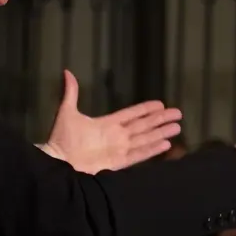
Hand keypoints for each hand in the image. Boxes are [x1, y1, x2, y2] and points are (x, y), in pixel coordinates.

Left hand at [42, 70, 181, 172]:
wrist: (57, 161)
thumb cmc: (61, 139)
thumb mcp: (67, 112)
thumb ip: (71, 93)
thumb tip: (67, 72)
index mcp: (107, 124)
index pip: (132, 114)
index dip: (146, 109)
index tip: (161, 104)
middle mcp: (117, 136)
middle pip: (144, 126)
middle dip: (161, 120)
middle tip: (178, 113)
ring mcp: (119, 150)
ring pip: (145, 139)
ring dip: (161, 133)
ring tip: (177, 128)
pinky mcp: (118, 163)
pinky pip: (138, 155)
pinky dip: (151, 150)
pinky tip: (165, 144)